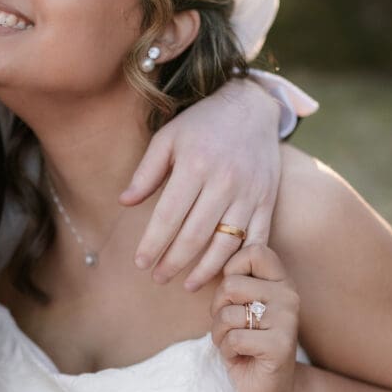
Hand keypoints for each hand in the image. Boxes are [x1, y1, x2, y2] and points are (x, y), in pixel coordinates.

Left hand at [119, 79, 281, 289]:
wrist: (252, 107)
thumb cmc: (202, 123)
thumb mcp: (168, 137)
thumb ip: (146, 171)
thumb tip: (125, 202)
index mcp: (195, 165)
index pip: (169, 216)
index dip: (153, 244)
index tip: (140, 263)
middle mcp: (224, 182)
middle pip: (196, 235)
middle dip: (174, 262)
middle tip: (158, 277)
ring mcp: (249, 193)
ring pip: (227, 243)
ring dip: (206, 270)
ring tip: (188, 285)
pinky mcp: (267, 200)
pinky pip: (257, 239)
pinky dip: (241, 261)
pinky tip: (225, 274)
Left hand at [210, 245, 300, 391]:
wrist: (274, 389)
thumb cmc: (250, 343)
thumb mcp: (243, 307)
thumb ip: (237, 283)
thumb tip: (214, 258)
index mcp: (280, 281)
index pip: (254, 252)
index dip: (232, 269)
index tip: (233, 295)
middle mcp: (288, 295)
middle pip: (230, 285)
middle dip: (218, 309)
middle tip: (229, 327)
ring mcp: (287, 320)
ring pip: (229, 314)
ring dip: (220, 334)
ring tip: (235, 344)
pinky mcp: (280, 345)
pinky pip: (235, 338)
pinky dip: (228, 351)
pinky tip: (242, 357)